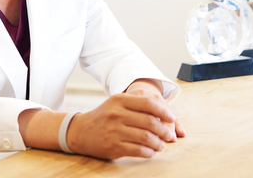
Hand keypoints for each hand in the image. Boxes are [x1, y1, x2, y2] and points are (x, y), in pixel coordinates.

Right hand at [66, 80, 183, 159]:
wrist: (81, 131)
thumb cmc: (104, 116)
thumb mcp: (116, 103)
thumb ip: (136, 105)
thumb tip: (163, 115)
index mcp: (119, 100)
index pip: (148, 103)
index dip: (163, 111)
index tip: (172, 118)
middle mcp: (117, 114)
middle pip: (150, 121)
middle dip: (164, 130)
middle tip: (170, 135)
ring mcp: (114, 130)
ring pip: (146, 137)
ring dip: (159, 143)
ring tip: (162, 145)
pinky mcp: (113, 146)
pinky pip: (138, 150)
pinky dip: (149, 152)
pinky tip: (151, 152)